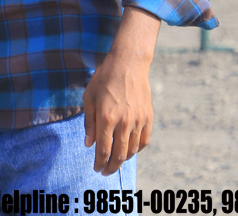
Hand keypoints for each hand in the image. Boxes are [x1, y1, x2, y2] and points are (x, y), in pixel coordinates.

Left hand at [82, 18, 155, 174]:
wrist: (128, 64)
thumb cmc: (104, 79)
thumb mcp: (89, 98)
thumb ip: (89, 123)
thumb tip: (89, 145)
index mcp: (106, 118)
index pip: (103, 150)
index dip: (99, 163)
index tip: (96, 169)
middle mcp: (124, 122)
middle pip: (119, 155)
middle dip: (111, 167)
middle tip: (105, 172)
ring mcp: (138, 121)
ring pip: (132, 150)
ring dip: (123, 159)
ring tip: (115, 160)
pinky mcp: (148, 118)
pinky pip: (144, 141)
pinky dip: (137, 149)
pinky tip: (130, 149)